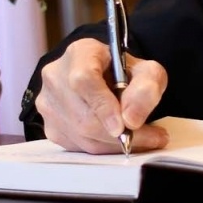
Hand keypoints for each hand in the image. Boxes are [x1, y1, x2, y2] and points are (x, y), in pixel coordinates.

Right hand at [35, 38, 170, 154]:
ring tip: (143, 139)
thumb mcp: (146, 70)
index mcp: (79, 53)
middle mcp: (56, 76)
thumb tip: (132, 119)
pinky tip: (121, 140)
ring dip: (116, 144)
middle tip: (153, 137)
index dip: (104, 106)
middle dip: (121, 133)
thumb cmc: (124, 72)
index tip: (127, 124)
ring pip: (82, 136)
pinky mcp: (50, 126)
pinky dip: (104, 149)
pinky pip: (79, 147)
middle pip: (84, 116)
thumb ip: (146, 88)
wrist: (104, 77)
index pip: (84, 80)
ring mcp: (49, 103)